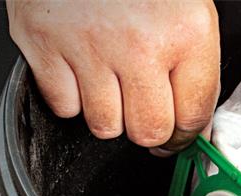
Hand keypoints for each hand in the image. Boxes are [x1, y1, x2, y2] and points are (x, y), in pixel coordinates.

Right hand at [7, 0, 219, 151]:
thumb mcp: (189, 13)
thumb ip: (196, 74)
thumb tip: (195, 131)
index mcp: (186, 33)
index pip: (193, 118)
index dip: (185, 135)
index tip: (178, 137)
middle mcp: (139, 43)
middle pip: (148, 132)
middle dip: (149, 130)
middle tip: (145, 112)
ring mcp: (89, 44)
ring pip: (105, 127)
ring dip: (110, 114)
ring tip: (111, 80)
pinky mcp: (44, 42)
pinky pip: (65, 107)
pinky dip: (72, 96)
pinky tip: (81, 68)